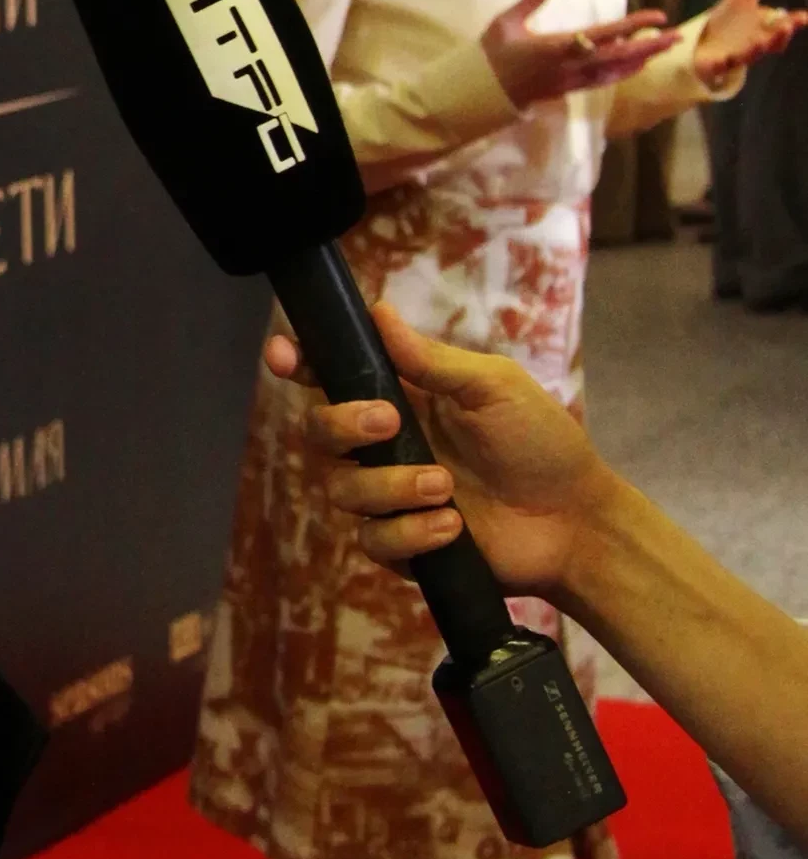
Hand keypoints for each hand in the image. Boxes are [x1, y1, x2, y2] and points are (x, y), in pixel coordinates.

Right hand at [264, 297, 610, 599]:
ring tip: (445, 489)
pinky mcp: (402, 546)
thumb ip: (432, 360)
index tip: (283, 354)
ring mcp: (389, 498)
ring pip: (342, 490)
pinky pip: (373, 540)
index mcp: (402, 399)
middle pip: (318, 432)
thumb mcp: (493, 387)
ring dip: (390, 486)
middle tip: (390, 422)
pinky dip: (410, 532)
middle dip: (342, 423)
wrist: (575, 522)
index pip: (334, 377)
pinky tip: (453, 527)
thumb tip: (379, 311)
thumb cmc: (540, 442)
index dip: (300, 364)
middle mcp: (384, 447)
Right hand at [480, 0, 666, 108]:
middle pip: (620, 58)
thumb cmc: (491, 55)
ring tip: (661, 48)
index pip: (605, 34)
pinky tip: (634, 65)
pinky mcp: (567, 89)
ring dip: (640, 60)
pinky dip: (622, 71)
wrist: (480, 93)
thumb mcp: (506, 22)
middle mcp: (570, 66)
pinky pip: (602, 81)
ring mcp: (570, 81)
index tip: (658, 16)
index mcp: (557, 47)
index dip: (634, 25)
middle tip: (676, 37)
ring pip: (614, 72)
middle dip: (650, 47)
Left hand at [693, 0, 807, 90]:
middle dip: (778, 36)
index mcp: (764, 29)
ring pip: (747, 56)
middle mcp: (753, 45)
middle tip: (786, 26)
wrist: (702, 41)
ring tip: (759, 42)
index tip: (803, 16)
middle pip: (770, 43)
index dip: (794, 22)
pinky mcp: (713, 64)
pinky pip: (717, 66)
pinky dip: (720, 64)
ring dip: (754, 50)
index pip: (783, 27)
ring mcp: (734, 56)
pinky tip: (721, 59)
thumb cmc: (730, 18)